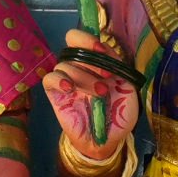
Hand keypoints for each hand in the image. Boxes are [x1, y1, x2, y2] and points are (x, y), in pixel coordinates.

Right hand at [43, 32, 131, 161]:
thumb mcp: (127, 88)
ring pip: (65, 63)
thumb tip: (105, 50)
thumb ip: (118, 67)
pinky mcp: (55, 93)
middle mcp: (80, 65)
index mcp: (97, 60)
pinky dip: (59, 80)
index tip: (102, 51)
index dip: (90, 39)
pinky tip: (70, 88)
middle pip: (72, 42)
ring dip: (84, 77)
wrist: (107, 138)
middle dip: (87, 52)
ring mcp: (66, 78)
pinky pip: (49, 78)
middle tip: (104, 73)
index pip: (85, 38)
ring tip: (100, 93)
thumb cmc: (118, 113)